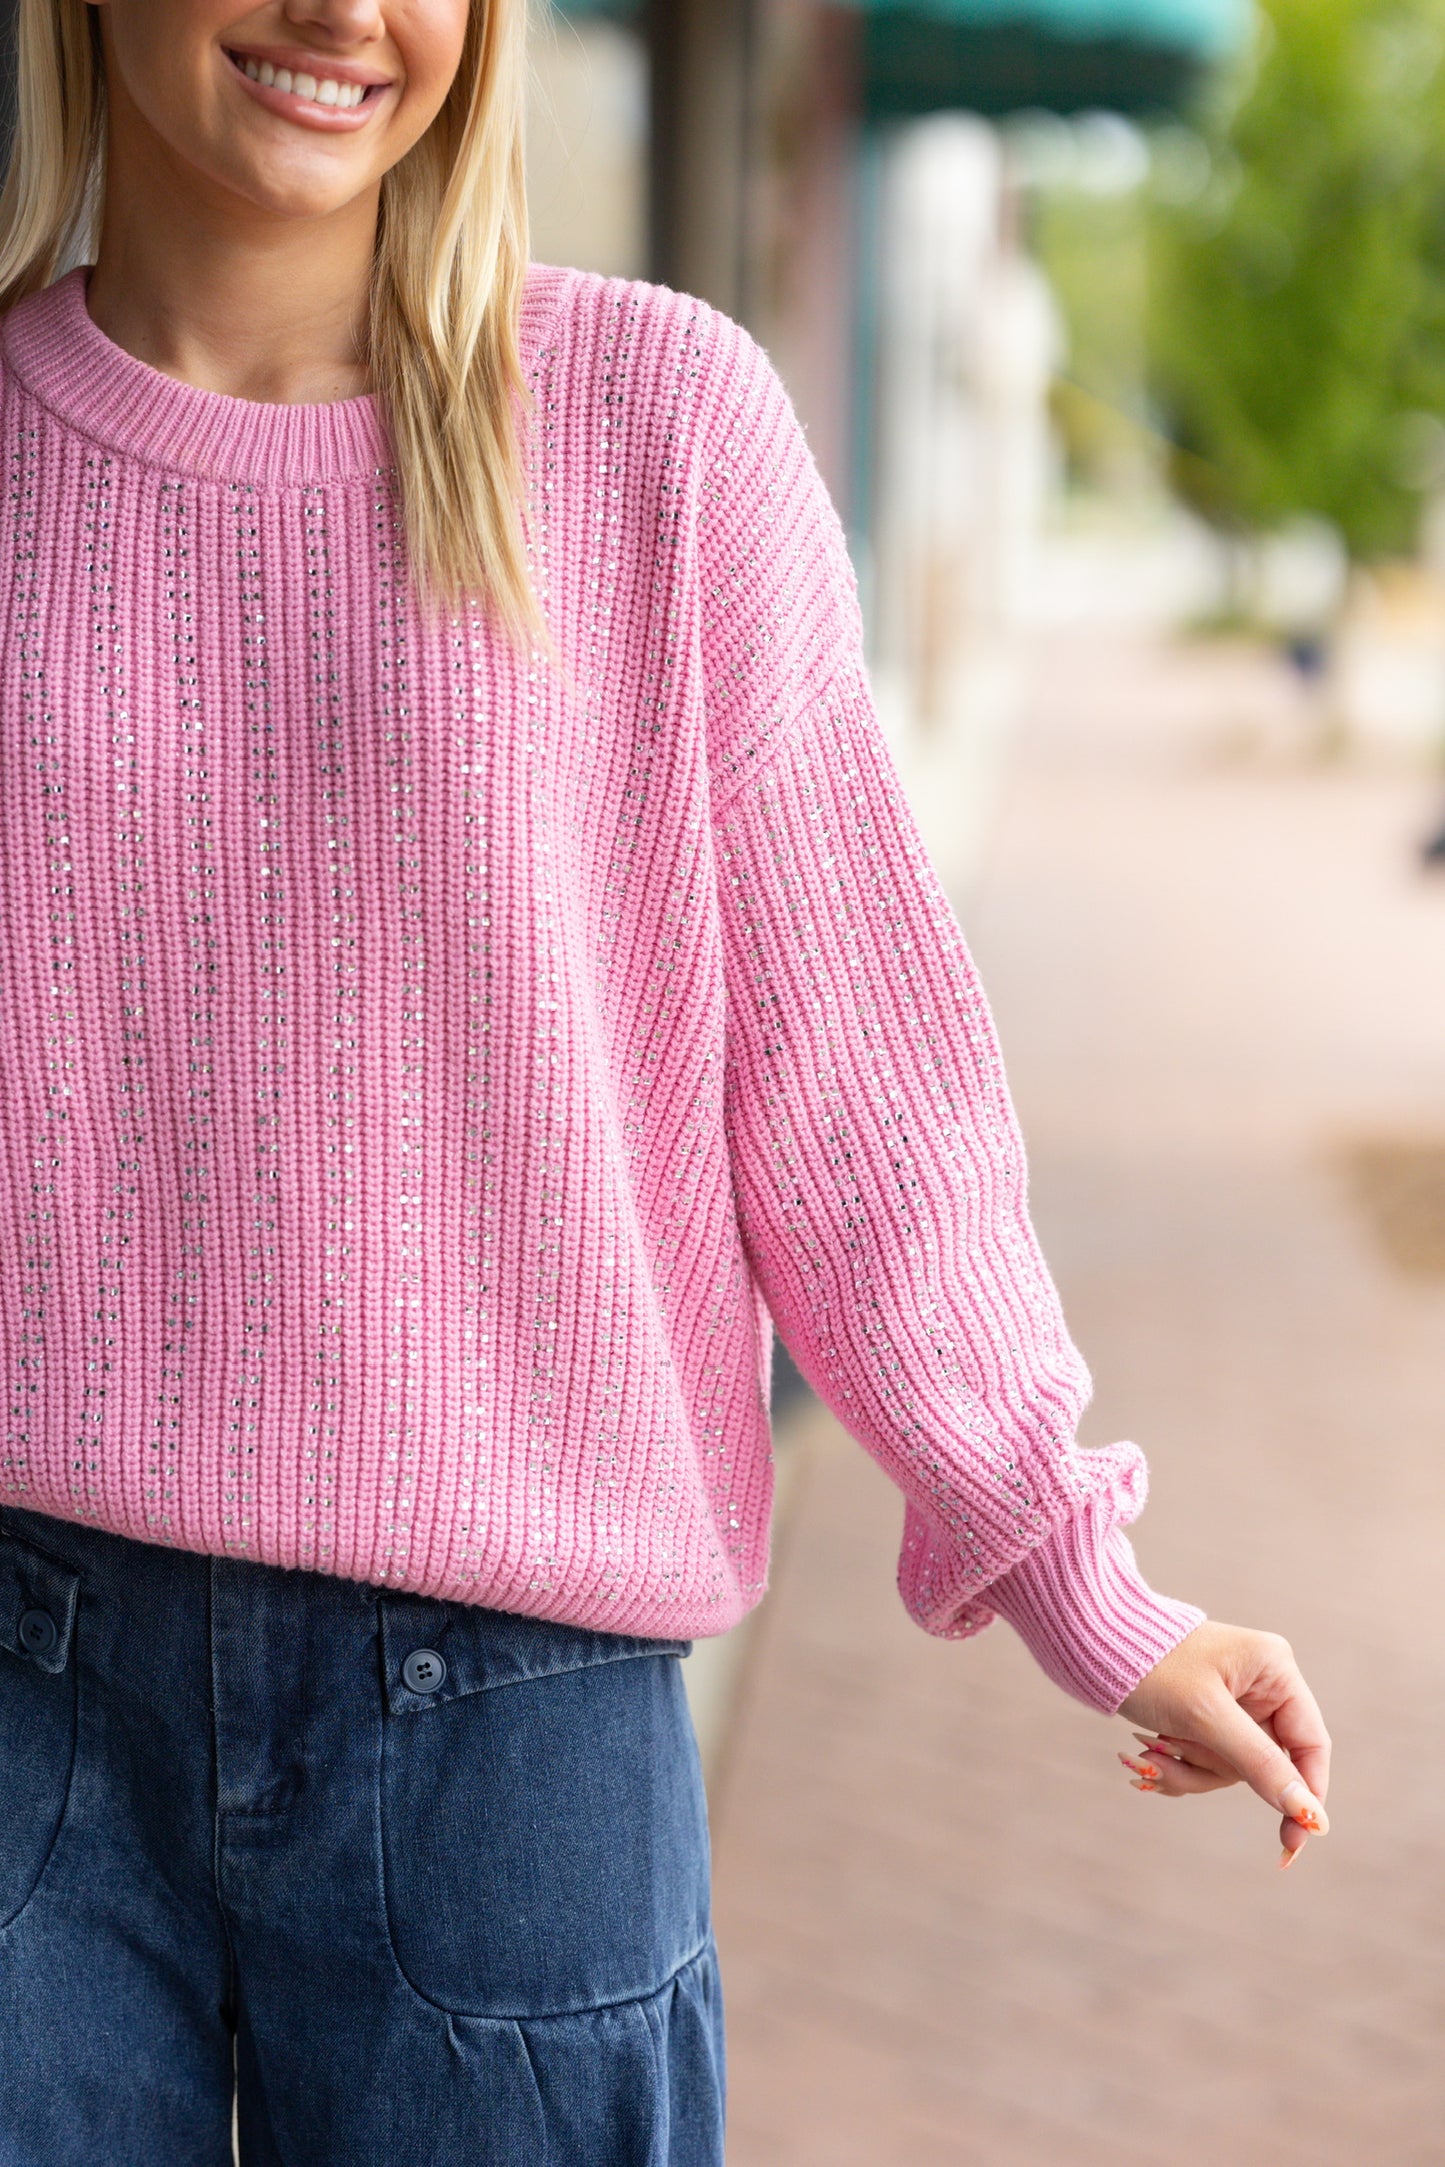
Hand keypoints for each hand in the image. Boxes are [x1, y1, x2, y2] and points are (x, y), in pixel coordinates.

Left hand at [1115, 1620, 1330, 1868]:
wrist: (1093, 1643)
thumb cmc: (1152, 1667)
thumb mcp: (1206, 1718)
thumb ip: (1261, 1765)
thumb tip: (1311, 1815)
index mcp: (1275, 1670)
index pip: (1310, 1745)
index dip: (1306, 1795)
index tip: (1293, 1844)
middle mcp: (1262, 1684)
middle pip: (1266, 1764)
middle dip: (1213, 1768)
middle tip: (1170, 1751)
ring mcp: (1235, 1703)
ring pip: (1231, 1769)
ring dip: (1188, 1769)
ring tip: (1147, 1748)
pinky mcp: (1208, 1717)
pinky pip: (1208, 1762)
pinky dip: (1178, 1766)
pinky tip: (1147, 1751)